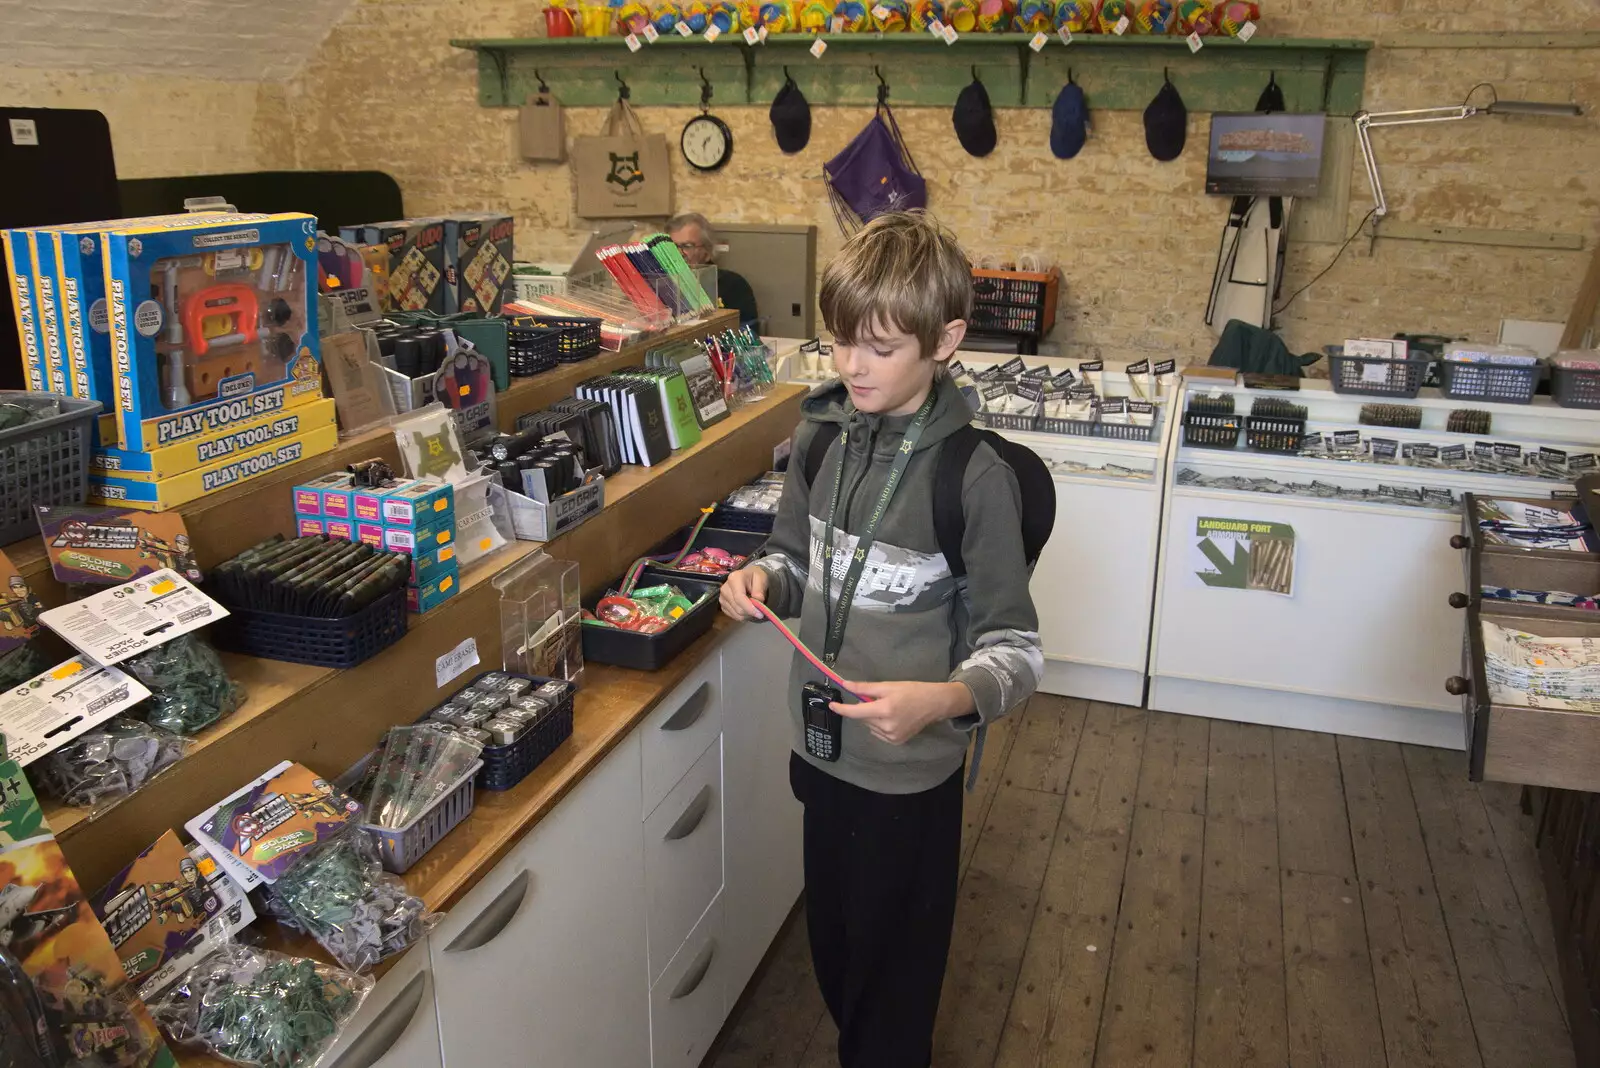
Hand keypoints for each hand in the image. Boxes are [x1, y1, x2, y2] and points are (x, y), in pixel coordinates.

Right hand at [720, 565, 768, 621]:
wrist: (748, 577)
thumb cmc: (755, 577)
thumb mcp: (761, 579)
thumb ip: (759, 591)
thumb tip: (757, 602)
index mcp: (734, 579)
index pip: (739, 598)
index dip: (750, 608)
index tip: (760, 614)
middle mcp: (725, 589)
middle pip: (738, 608)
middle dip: (750, 612)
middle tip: (760, 611)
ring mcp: (722, 598)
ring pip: (736, 614)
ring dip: (747, 615)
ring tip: (753, 608)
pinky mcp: (723, 605)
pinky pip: (734, 616)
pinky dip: (742, 616)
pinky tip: (747, 608)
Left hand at [832, 680, 974, 745]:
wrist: (934, 704)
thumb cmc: (912, 691)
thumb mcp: (888, 686)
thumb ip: (865, 688)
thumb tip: (846, 684)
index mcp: (884, 710)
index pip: (856, 712)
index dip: (842, 709)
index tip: (832, 706)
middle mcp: (887, 726)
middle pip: (864, 718)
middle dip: (866, 709)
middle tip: (879, 700)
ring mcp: (892, 736)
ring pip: (870, 726)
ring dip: (872, 718)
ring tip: (889, 709)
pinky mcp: (896, 742)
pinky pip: (878, 733)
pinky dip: (879, 725)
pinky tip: (892, 719)